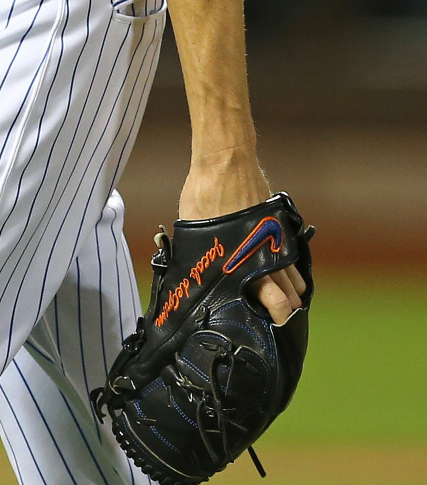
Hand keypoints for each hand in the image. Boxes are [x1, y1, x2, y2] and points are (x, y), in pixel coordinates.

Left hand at [178, 152, 307, 326]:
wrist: (225, 161)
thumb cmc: (204, 194)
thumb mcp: (194, 232)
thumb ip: (200, 256)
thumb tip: (191, 276)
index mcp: (246, 260)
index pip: (272, 299)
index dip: (275, 315)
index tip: (268, 323)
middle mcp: (266, 252)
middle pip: (289, 293)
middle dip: (286, 308)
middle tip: (278, 319)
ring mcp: (276, 237)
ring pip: (293, 274)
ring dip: (291, 289)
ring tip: (287, 303)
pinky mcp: (279, 223)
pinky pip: (291, 253)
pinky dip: (291, 266)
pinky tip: (287, 274)